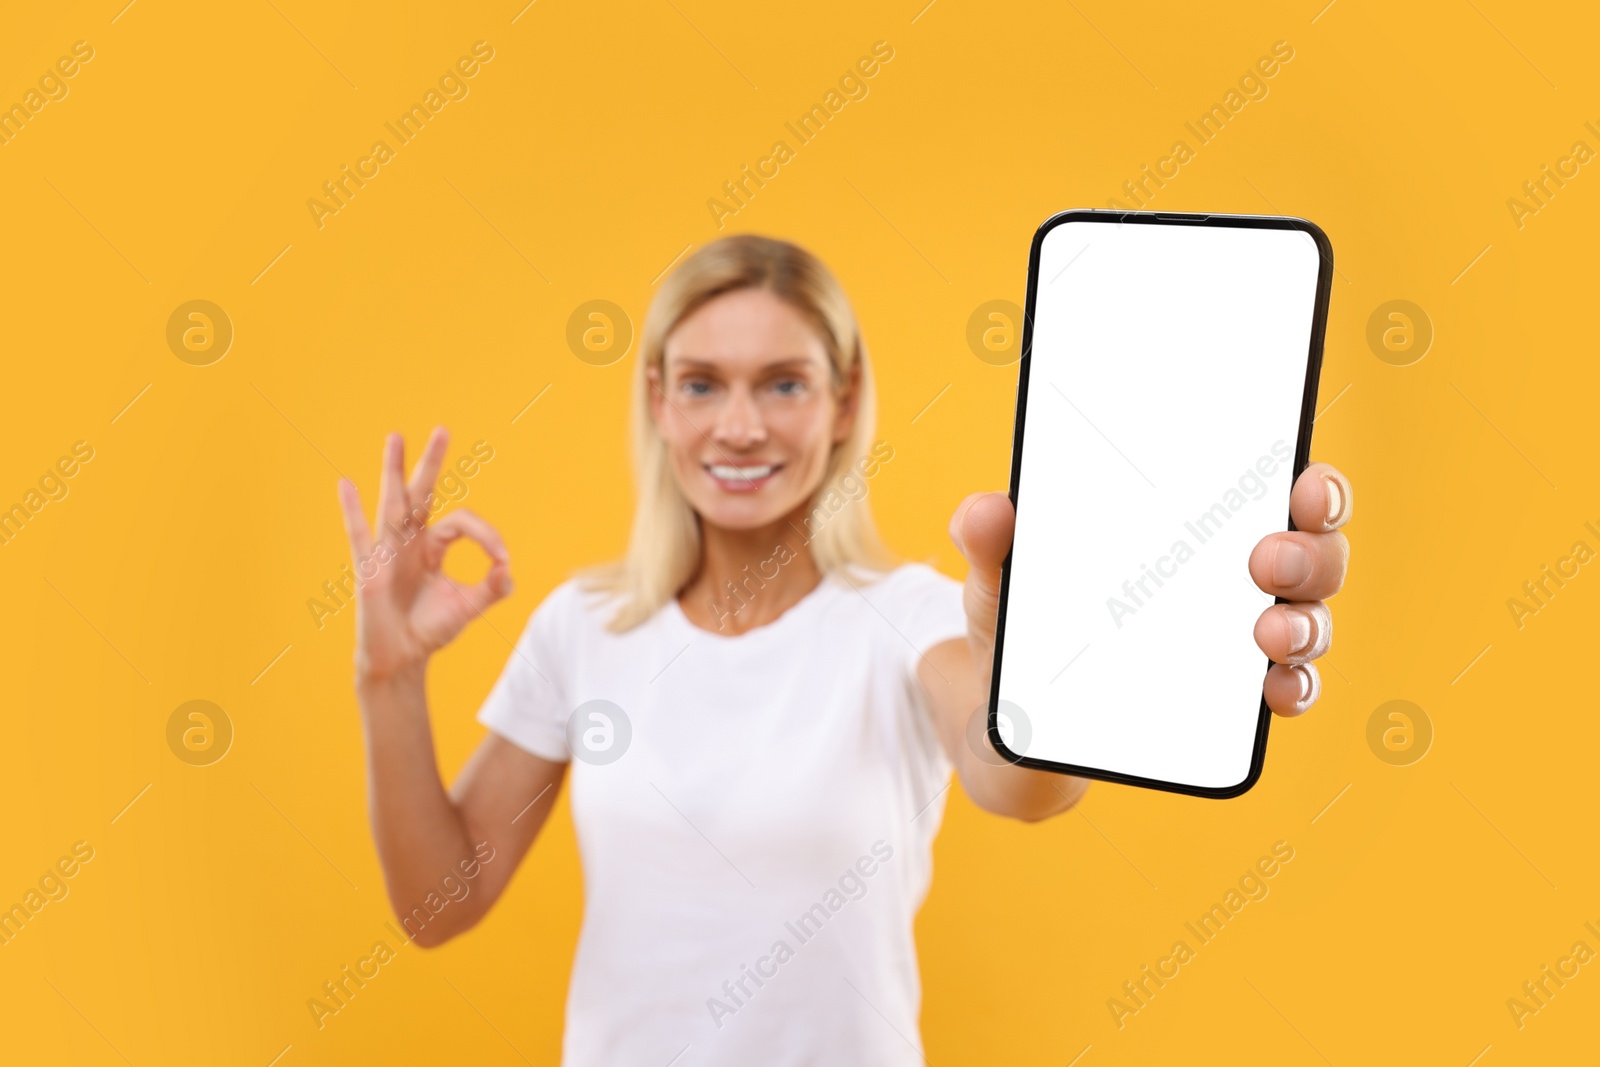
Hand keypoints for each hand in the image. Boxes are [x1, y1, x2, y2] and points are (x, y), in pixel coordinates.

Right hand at [337, 427, 512, 680]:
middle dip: (432, 463)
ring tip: (396, 437)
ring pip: (393, 504)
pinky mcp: (369, 569)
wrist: (402, 659)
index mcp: (433, 547)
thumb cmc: (430, 630)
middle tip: (443, 430)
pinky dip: (351, 510)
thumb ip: (491, 589)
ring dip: (394, 471)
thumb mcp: (468, 607)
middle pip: (423, 494)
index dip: (486, 535)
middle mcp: (410, 542)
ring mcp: (388, 552)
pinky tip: (345, 484)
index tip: (502, 559)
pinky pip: (359, 535)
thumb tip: (509, 570)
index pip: (462, 522)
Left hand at [950, 462, 1352, 714]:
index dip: (1307, 480)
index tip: (1302, 480)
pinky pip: (1288, 688)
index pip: (1271, 485)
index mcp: (1190, 518)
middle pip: (1310, 549)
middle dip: (1308, 550)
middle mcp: (1235, 571)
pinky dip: (1294, 688)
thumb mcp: (998, 576)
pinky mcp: (1233, 698)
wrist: (1012, 714)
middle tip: (1267, 558)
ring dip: (1304, 623)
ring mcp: (1242, 635)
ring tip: (1267, 632)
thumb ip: (988, 540)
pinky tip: (1275, 689)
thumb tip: (986, 510)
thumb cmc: (1026, 616)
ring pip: (1309, 618)